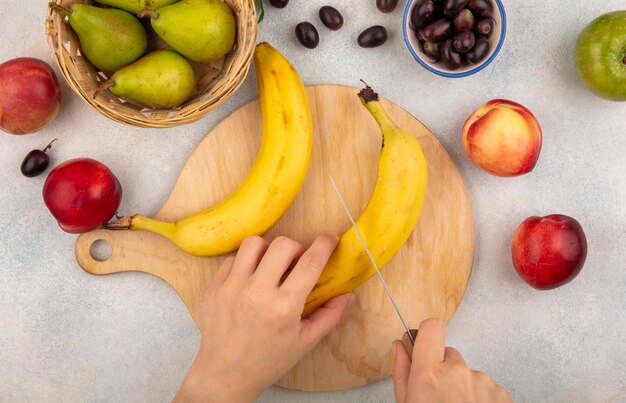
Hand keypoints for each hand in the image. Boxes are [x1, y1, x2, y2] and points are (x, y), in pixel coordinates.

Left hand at [174, 234, 353, 401]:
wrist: (225, 375)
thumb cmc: (267, 361)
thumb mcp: (305, 342)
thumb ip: (330, 316)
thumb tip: (348, 295)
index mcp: (284, 307)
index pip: (310, 262)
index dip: (324, 245)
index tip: (330, 239)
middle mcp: (257, 292)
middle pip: (282, 244)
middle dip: (296, 248)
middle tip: (296, 263)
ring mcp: (232, 287)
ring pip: (254, 243)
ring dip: (268, 250)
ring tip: (271, 267)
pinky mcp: (215, 287)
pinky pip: (233, 258)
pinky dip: (246, 262)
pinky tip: (251, 279)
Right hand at [392, 319, 511, 402]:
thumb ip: (402, 373)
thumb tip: (400, 346)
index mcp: (430, 375)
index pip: (432, 328)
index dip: (427, 335)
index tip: (425, 346)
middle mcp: (458, 373)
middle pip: (449, 355)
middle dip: (443, 370)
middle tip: (439, 398)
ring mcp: (483, 383)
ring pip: (468, 373)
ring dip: (463, 387)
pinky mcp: (502, 394)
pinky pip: (486, 386)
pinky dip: (479, 398)